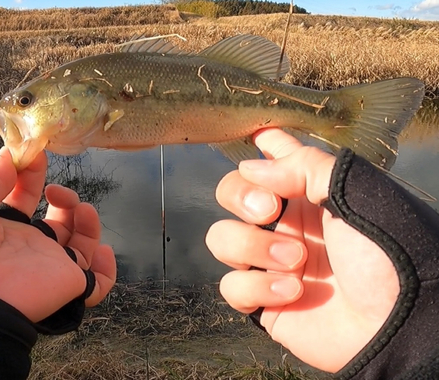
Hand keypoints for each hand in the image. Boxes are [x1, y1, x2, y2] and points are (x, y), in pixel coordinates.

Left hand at [0, 148, 115, 321]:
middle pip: (61, 223)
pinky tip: (104, 251)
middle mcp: (33, 247)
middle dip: (66, 200)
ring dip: (88, 224)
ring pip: (83, 247)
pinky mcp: (71, 285)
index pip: (27, 200)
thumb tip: (9, 153)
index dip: (33, 178)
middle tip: (57, 192)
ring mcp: (54, 267)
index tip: (37, 158)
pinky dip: (106, 270)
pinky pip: (98, 285)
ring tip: (82, 210)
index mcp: (7, 229)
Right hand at [206, 129, 399, 372]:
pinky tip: (293, 291)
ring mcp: (267, 261)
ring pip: (222, 238)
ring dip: (253, 247)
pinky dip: (259, 288)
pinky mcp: (261, 299)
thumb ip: (302, 165)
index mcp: (304, 192)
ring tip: (297, 261)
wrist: (396, 321)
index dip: (258, 144)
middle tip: (269, 210)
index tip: (252, 137)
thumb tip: (251, 167)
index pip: (271, 158)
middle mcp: (282, 221)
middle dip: (241, 196)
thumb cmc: (384, 248)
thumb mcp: (352, 190)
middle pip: (229, 192)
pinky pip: (231, 286)